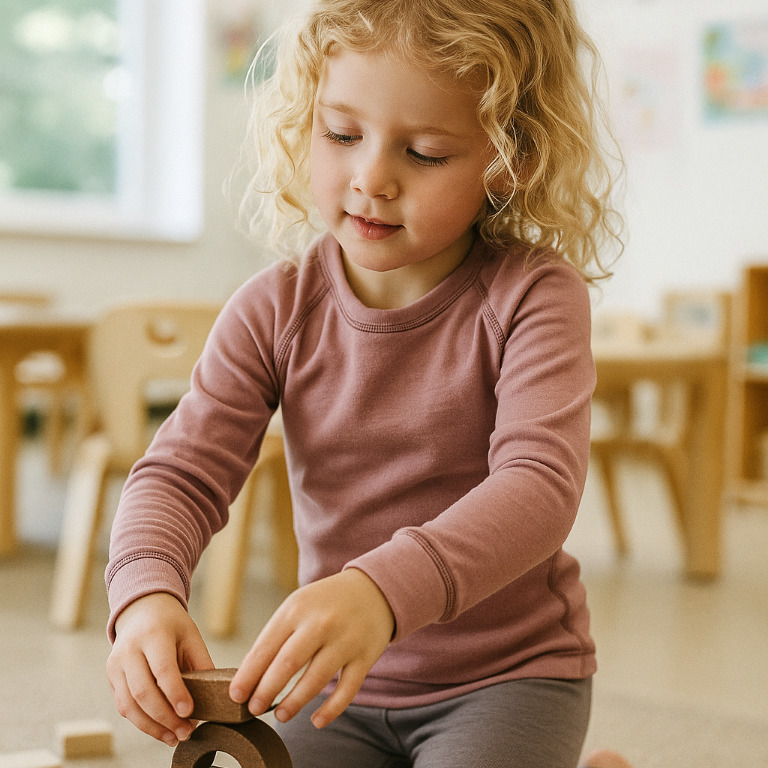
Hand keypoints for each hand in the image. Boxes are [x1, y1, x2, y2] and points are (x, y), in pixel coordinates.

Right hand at [106, 592, 213, 745]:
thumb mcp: (191, 635)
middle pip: (142, 691)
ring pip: (129, 705)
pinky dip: (142, 722)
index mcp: (153, 634)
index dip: (175, 693)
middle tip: (186, 731)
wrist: (143, 611)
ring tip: (175, 737)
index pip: (162, 669)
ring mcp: (116, 665)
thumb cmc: (172, 625)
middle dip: (165, 717)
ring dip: (152, 726)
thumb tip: (215, 696)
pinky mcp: (111, 678)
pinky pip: (124, 706)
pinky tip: (161, 730)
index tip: (190, 713)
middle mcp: (129, 650)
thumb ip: (202, 663)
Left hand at [230, 568, 393, 728]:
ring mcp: (345, 640)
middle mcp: (321, 622)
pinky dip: (331, 709)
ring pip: (316, 680)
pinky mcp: (365, 656)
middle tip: (253, 709)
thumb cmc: (325, 603)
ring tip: (280, 715)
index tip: (235, 696)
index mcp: (297, 608)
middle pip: (288, 663)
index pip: (266, 646)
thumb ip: (277, 636)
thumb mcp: (298, 605)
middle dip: (266, 691)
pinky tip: (316, 720)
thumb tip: (251, 677)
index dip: (248, 674)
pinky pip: (346, 690)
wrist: (373, 589)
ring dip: (294, 702)